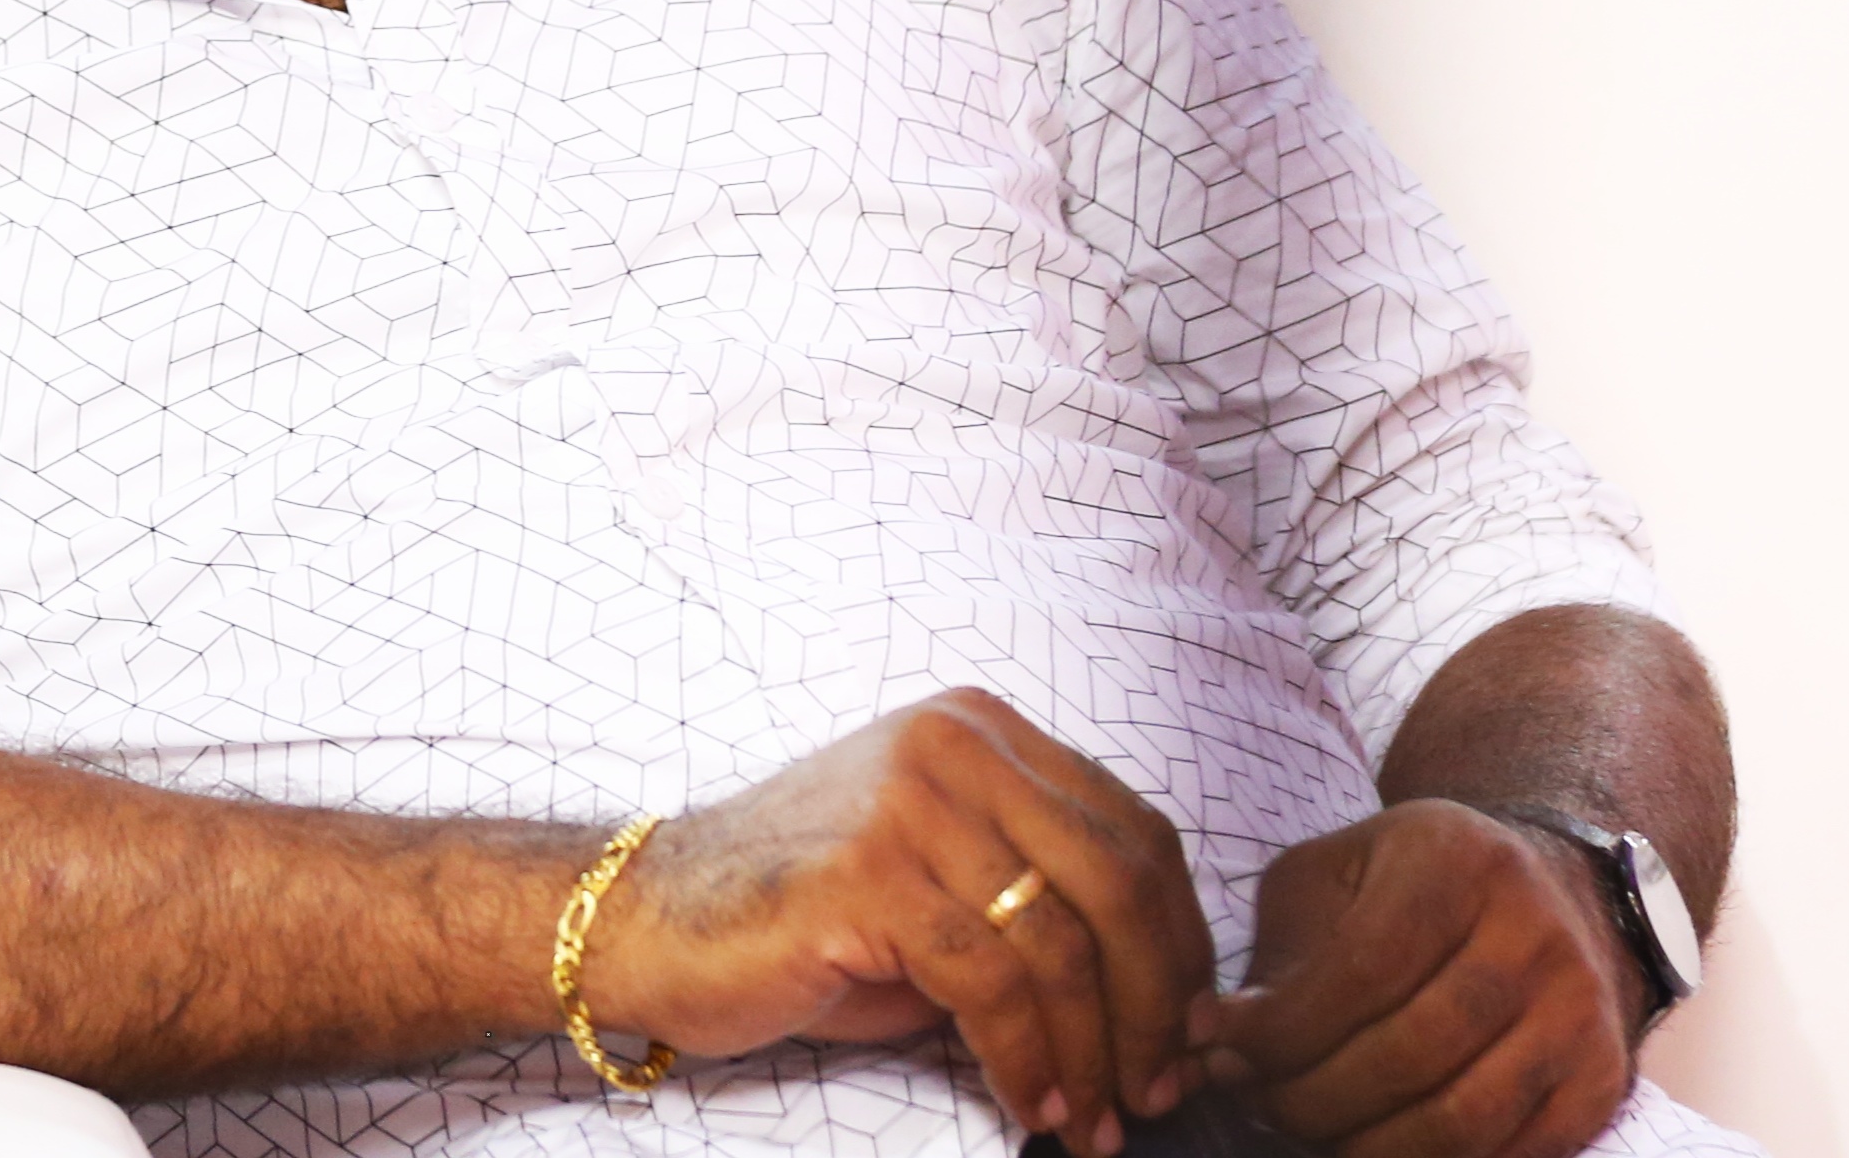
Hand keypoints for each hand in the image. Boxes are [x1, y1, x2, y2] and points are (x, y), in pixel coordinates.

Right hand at [584, 691, 1216, 1151]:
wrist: (653, 917)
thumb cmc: (808, 918)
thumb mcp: (940, 884)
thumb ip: (1036, 907)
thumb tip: (1164, 1009)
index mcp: (984, 730)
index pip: (1133, 830)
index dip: (1183, 941)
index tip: (1195, 1030)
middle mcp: (956, 743)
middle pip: (1118, 879)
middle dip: (1158, 1002)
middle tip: (1162, 1090)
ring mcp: (910, 799)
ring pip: (1059, 939)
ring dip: (1095, 1052)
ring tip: (1098, 1124)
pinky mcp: (868, 870)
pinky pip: (989, 981)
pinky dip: (1029, 1059)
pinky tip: (1036, 1105)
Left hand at [1193, 801, 1634, 1157]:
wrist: (1555, 889)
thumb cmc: (1415, 885)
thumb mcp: (1340, 874)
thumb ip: (1279, 951)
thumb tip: (1214, 1039)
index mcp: (1456, 858)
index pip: (1361, 971)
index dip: (1283, 1032)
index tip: (1224, 1054)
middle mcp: (1531, 929)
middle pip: (1409, 1054)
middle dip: (1314, 1100)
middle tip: (1261, 1106)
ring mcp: (1578, 1008)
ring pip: (1461, 1120)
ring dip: (1367, 1149)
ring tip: (1314, 1135)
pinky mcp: (1602, 1078)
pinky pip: (1509, 1156)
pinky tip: (1381, 1147)